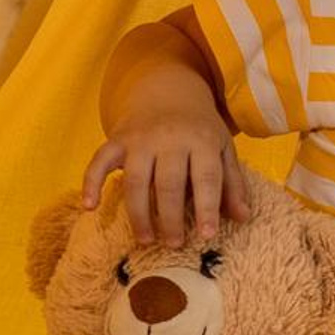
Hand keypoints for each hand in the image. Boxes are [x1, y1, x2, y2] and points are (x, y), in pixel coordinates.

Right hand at [81, 102, 252, 244]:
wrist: (168, 90)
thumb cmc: (199, 128)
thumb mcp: (223, 148)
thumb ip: (232, 184)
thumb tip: (244, 218)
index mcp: (201, 140)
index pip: (205, 178)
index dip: (206, 208)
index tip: (206, 236)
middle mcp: (170, 139)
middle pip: (168, 184)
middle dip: (171, 218)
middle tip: (174, 244)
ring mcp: (140, 139)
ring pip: (136, 180)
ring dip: (139, 213)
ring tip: (146, 240)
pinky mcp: (117, 139)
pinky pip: (100, 161)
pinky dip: (92, 182)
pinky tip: (90, 207)